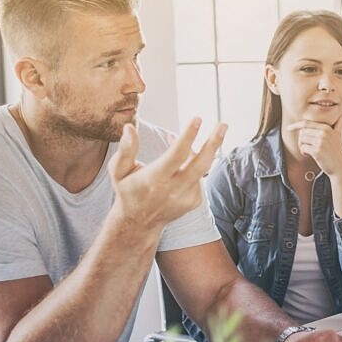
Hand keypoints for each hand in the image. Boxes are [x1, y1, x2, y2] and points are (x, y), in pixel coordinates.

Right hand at [109, 118, 225, 230]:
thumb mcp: (118, 171)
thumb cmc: (128, 190)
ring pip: (201, 168)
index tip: (198, 119)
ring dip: (203, 150)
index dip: (188, 136)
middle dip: (214, 142)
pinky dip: (196, 165)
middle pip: (201, 164)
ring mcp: (186, 197)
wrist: (139, 223)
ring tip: (204, 138)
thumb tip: (129, 127)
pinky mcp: (194, 202)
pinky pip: (200, 177)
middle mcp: (174, 190)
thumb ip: (125, 150)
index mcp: (155, 179)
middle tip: (223, 124)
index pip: (176, 155)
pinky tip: (184, 163)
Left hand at [289, 112, 341, 177]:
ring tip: (310, 151)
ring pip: (302, 140)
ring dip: (303, 147)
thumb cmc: (337, 151)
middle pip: (302, 132)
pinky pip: (303, 148)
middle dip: (302, 140)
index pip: (306, 123)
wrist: (340, 166)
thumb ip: (339, 124)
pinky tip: (310, 156)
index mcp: (326, 128)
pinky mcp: (317, 151)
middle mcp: (324, 133)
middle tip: (308, 147)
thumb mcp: (338, 135)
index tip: (289, 128)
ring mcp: (321, 142)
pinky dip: (304, 153)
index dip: (296, 125)